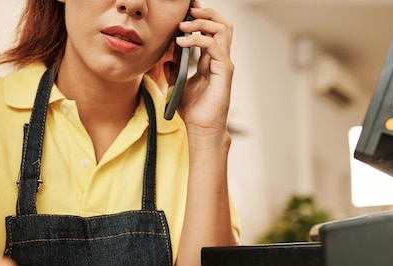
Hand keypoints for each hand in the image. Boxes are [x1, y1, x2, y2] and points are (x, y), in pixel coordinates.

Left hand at [175, 1, 233, 139]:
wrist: (200, 127)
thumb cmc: (193, 110)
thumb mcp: (178, 84)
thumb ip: (175, 70)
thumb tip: (168, 58)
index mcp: (211, 60)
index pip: (212, 30)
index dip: (201, 17)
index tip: (186, 11)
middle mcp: (220, 59)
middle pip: (223, 24)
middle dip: (206, 13)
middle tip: (189, 10)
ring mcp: (224, 64)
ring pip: (222, 30)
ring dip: (202, 22)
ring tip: (183, 25)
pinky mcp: (224, 71)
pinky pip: (213, 46)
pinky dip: (196, 40)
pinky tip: (181, 43)